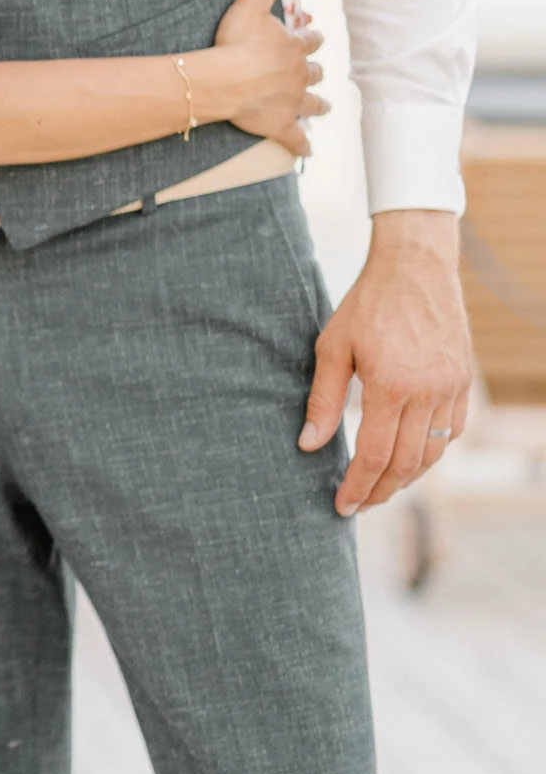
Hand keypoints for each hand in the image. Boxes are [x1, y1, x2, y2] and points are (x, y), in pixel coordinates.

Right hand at [208, 0, 327, 153]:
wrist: (222, 81)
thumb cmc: (234, 43)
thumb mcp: (249, 4)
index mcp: (295, 47)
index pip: (310, 40)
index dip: (311, 38)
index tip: (312, 38)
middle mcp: (300, 74)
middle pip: (315, 72)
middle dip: (315, 72)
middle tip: (315, 73)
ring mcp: (292, 102)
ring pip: (314, 104)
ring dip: (318, 105)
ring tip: (324, 107)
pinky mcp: (280, 125)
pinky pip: (296, 139)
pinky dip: (302, 146)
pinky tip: (308, 152)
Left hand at [299, 210, 473, 514]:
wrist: (415, 267)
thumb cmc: (367, 304)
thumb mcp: (332, 347)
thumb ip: (323, 399)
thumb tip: (309, 445)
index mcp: (390, 387)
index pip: (374, 457)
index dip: (357, 487)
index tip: (342, 506)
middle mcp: (427, 393)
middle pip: (405, 464)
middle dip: (380, 492)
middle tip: (359, 504)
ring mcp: (451, 388)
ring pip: (433, 453)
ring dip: (407, 477)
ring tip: (381, 486)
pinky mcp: (464, 380)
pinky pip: (452, 431)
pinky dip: (432, 451)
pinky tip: (410, 455)